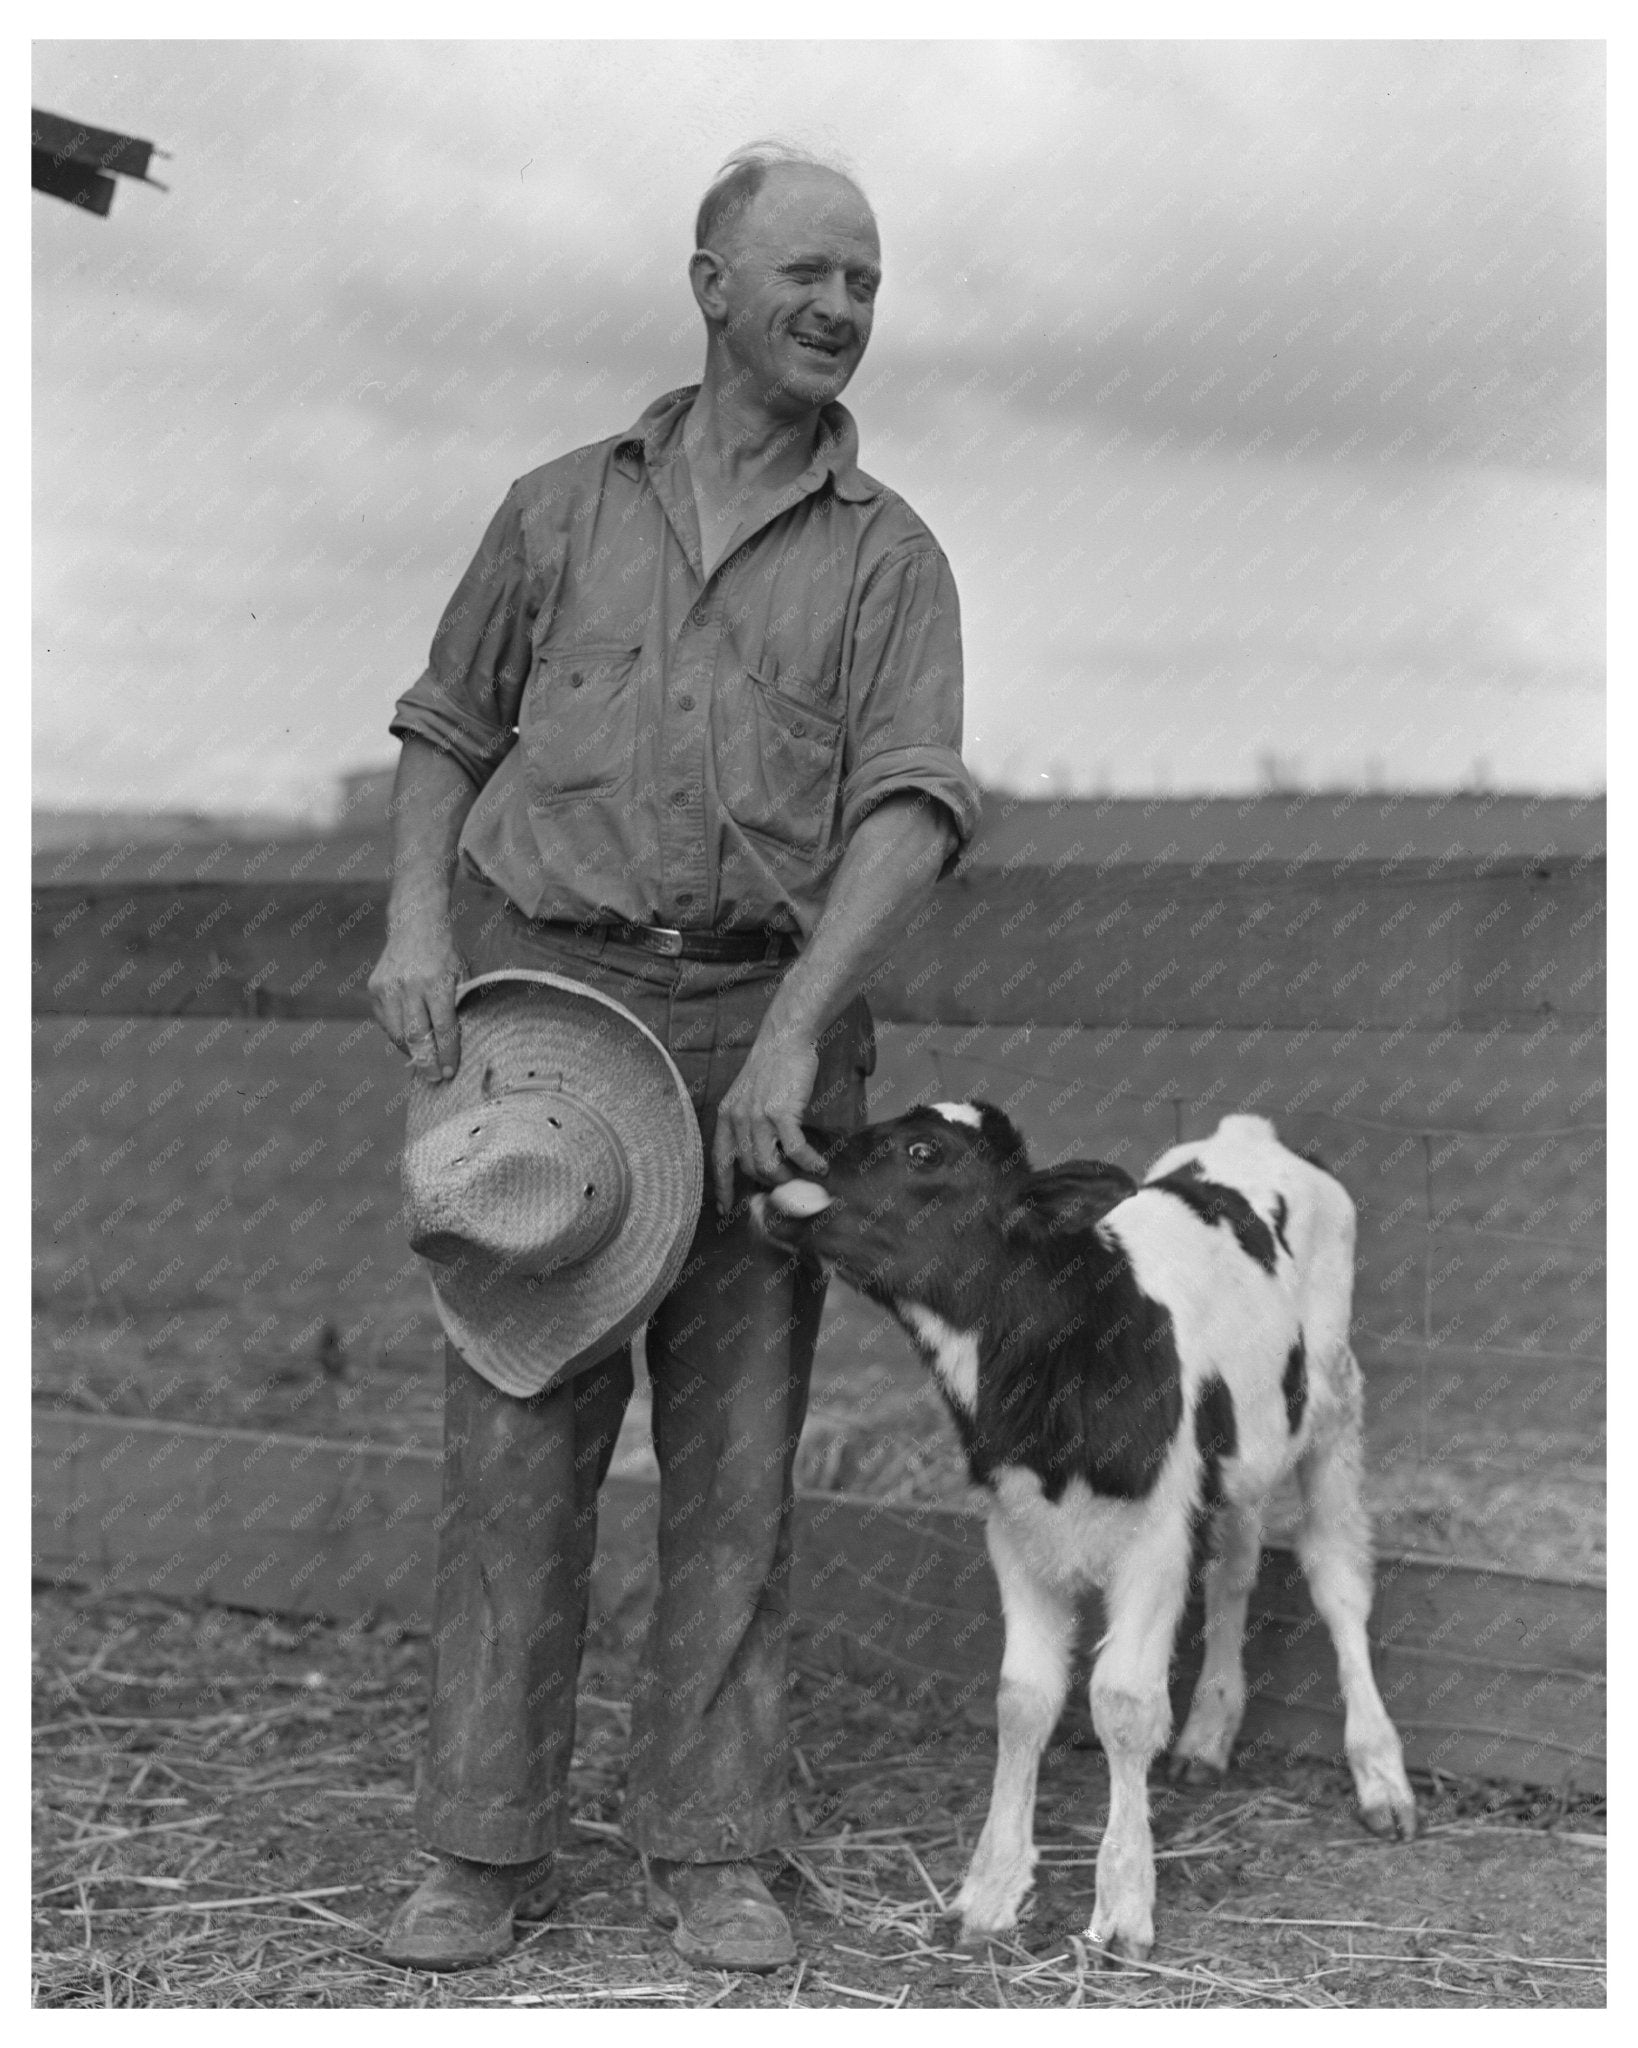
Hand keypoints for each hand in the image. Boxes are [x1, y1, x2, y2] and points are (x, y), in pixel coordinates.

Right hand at [368, 917, 464, 1080]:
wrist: (414, 922)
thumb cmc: (445, 952)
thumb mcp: (461, 973)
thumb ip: (459, 1004)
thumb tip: (456, 1043)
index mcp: (435, 982)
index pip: (442, 1028)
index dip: (446, 1054)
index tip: (450, 1072)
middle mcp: (408, 985)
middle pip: (416, 1037)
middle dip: (426, 1062)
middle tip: (434, 1079)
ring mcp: (387, 987)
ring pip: (397, 1033)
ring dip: (411, 1052)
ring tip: (424, 1062)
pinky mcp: (375, 988)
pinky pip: (386, 1023)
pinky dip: (398, 1036)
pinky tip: (410, 1041)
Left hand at [711, 1026, 828, 1213]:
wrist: (785, 1041)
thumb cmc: (772, 1067)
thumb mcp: (748, 1095)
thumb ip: (748, 1122)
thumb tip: (761, 1153)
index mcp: (726, 1116)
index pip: (719, 1160)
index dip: (722, 1188)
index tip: (725, 1209)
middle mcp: (737, 1119)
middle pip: (748, 1168)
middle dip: (768, 1183)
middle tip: (786, 1187)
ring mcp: (758, 1117)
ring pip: (768, 1165)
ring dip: (787, 1177)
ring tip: (803, 1176)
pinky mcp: (781, 1113)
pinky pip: (795, 1150)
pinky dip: (809, 1162)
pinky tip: (820, 1166)